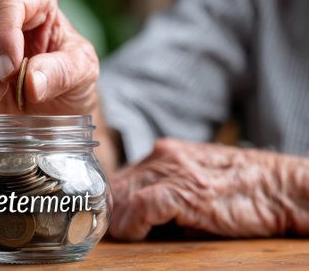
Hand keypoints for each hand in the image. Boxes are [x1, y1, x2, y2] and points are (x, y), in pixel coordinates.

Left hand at [108, 138, 288, 240]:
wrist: (281, 189)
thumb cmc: (240, 190)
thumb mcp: (194, 181)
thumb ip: (164, 190)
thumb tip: (133, 214)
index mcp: (163, 152)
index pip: (120, 177)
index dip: (111, 202)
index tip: (108, 221)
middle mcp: (163, 155)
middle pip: (116, 186)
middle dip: (111, 212)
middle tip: (110, 233)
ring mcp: (173, 170)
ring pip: (122, 196)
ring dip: (119, 221)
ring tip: (126, 236)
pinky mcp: (185, 190)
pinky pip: (140, 208)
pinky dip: (132, 225)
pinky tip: (137, 235)